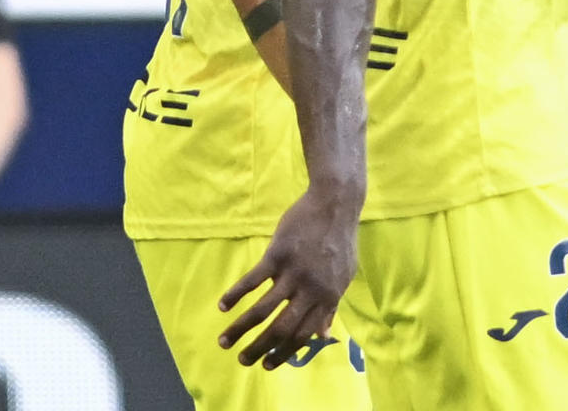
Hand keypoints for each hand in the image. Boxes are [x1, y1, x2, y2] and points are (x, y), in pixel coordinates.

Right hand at [217, 187, 358, 368]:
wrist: (335, 203)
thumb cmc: (340, 240)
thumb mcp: (344, 276)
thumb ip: (332, 305)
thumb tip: (324, 334)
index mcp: (328, 297)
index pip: (304, 334)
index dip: (285, 352)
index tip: (269, 365)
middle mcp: (310, 290)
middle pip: (281, 328)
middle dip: (260, 348)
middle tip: (243, 361)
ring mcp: (293, 273)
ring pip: (262, 310)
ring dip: (241, 329)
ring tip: (224, 342)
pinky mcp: (278, 255)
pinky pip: (252, 280)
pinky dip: (235, 295)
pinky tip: (222, 306)